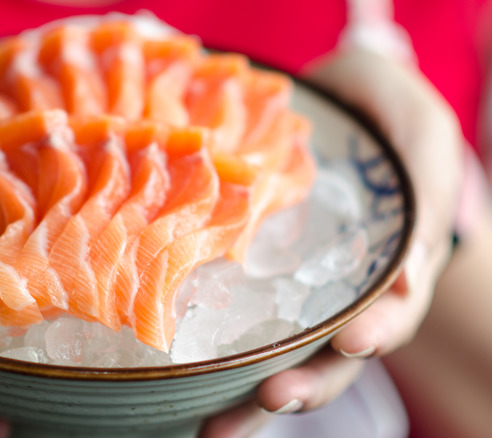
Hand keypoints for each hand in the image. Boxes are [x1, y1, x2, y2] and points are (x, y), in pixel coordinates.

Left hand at [201, 48, 462, 436]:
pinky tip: (174, 377)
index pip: (388, 315)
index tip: (353, 341)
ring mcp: (286, 285)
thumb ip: (425, 198)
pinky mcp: (241, 270)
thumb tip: (408, 283)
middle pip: (326, 356)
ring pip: (273, 351)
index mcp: (385, 269)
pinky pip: (224, 312)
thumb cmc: (382, 115)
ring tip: (213, 427)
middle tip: (268, 401)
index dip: (376, 332)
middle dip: (302, 386)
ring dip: (247, 394)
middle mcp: (335, 291)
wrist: (326, 99)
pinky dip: (205, 347)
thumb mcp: (421, 137)